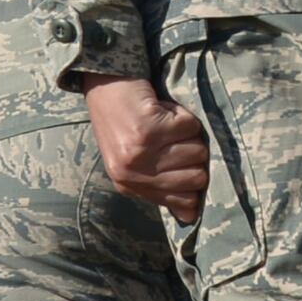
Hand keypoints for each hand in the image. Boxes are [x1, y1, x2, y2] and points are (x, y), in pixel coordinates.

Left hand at [84, 76, 211, 220]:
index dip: (196, 184)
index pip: (185, 203)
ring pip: (198, 151)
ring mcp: (140, 152)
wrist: (104, 84)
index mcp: (129, 186)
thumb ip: (161, 188)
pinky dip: (182, 115)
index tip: (189, 165)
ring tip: (163, 125)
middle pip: (197, 177)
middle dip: (193, 154)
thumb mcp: (134, 161)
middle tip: (171, 139)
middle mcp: (132, 173)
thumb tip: (190, 217)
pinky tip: (161, 110)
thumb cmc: (122, 121)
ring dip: (187, 134)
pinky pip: (190, 127)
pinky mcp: (148, 129)